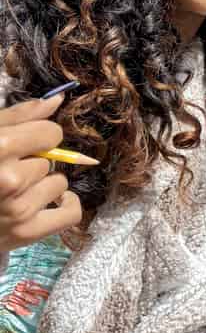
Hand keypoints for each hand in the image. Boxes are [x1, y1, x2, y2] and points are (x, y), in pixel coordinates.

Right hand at [0, 94, 81, 251]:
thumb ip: (19, 117)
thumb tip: (57, 100)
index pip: (51, 134)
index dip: (41, 136)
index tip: (27, 143)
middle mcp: (9, 179)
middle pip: (52, 160)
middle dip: (33, 163)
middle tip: (7, 172)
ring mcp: (18, 209)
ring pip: (60, 184)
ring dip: (43, 186)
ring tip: (16, 190)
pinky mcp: (27, 232)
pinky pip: (71, 213)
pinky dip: (67, 205)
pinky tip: (50, 201)